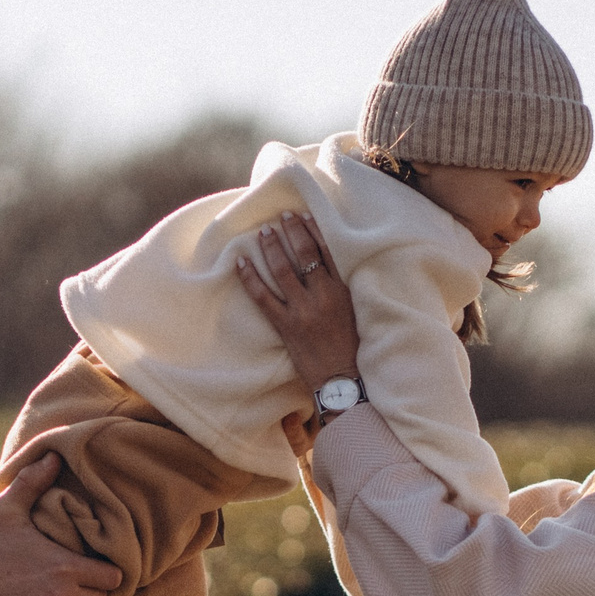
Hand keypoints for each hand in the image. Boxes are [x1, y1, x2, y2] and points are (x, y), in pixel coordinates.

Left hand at [234, 212, 361, 400]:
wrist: (341, 380)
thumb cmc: (350, 347)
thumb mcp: (354, 311)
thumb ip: (340, 288)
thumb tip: (323, 263)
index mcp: (343, 290)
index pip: (327, 251)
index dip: (313, 230)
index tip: (302, 215)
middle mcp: (323, 296)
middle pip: (304, 254)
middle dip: (292, 231)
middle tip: (281, 216)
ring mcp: (303, 311)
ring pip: (282, 271)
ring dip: (271, 248)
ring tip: (263, 233)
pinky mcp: (286, 326)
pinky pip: (263, 297)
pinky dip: (250, 278)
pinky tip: (240, 263)